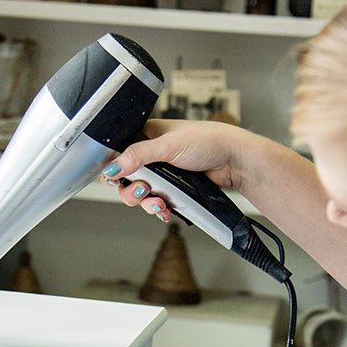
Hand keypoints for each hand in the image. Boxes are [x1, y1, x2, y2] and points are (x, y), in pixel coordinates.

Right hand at [100, 119, 261, 220]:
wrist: (235, 160)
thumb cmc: (209, 140)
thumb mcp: (168, 145)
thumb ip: (138, 155)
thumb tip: (112, 167)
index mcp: (147, 136)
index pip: (119, 154)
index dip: (115, 169)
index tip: (116, 179)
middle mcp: (152, 155)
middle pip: (126, 179)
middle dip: (132, 190)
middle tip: (143, 190)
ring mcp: (163, 174)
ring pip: (141, 195)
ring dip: (146, 203)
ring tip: (159, 202)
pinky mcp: (174, 190)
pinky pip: (157, 203)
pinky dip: (159, 210)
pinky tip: (166, 210)